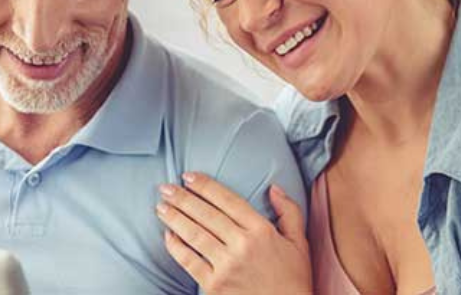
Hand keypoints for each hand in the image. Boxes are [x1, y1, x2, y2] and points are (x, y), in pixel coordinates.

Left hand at [156, 172, 311, 294]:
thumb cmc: (293, 280)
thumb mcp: (299, 243)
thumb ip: (289, 212)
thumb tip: (274, 187)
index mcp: (262, 231)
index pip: (228, 200)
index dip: (205, 186)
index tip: (189, 176)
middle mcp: (243, 245)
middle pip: (206, 214)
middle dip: (182, 198)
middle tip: (165, 188)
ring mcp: (226, 266)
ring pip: (194, 234)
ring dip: (174, 218)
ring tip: (161, 207)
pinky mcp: (214, 286)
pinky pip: (189, 261)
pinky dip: (176, 246)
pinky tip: (168, 235)